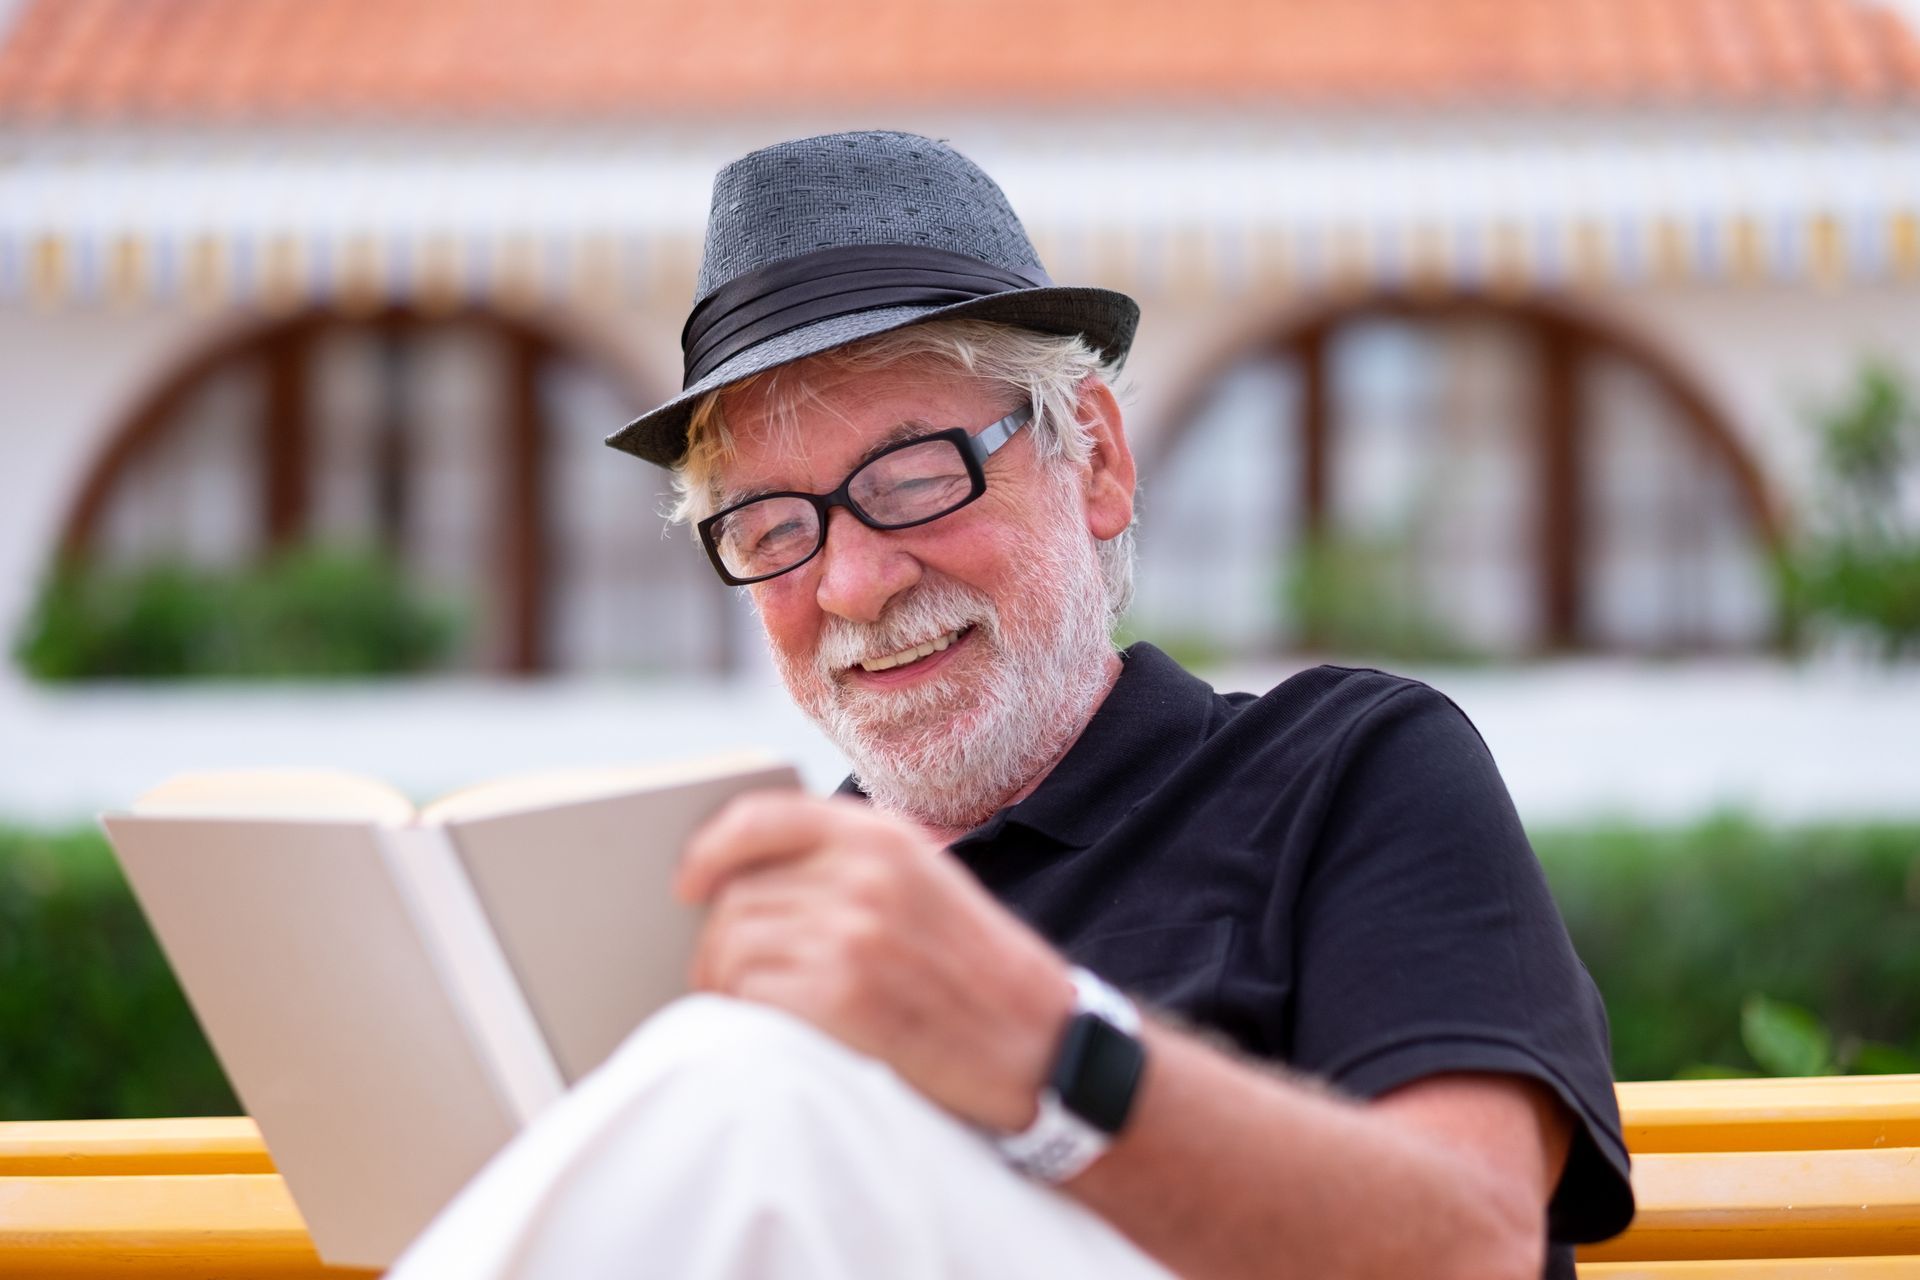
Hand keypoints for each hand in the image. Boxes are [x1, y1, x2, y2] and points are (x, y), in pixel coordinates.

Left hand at [676, 792, 1073, 1130]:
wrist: (1043, 1042)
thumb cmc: (978, 970)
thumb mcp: (926, 883)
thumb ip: (849, 866)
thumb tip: (749, 882)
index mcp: (884, 838)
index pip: (762, 819)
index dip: (711, 851)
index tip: (687, 882)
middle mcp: (865, 876)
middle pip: (738, 894)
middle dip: (717, 940)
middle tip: (718, 973)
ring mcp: (853, 936)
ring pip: (735, 946)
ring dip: (725, 982)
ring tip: (741, 1003)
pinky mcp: (843, 999)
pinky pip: (753, 997)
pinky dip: (747, 1015)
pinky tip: (769, 1028)